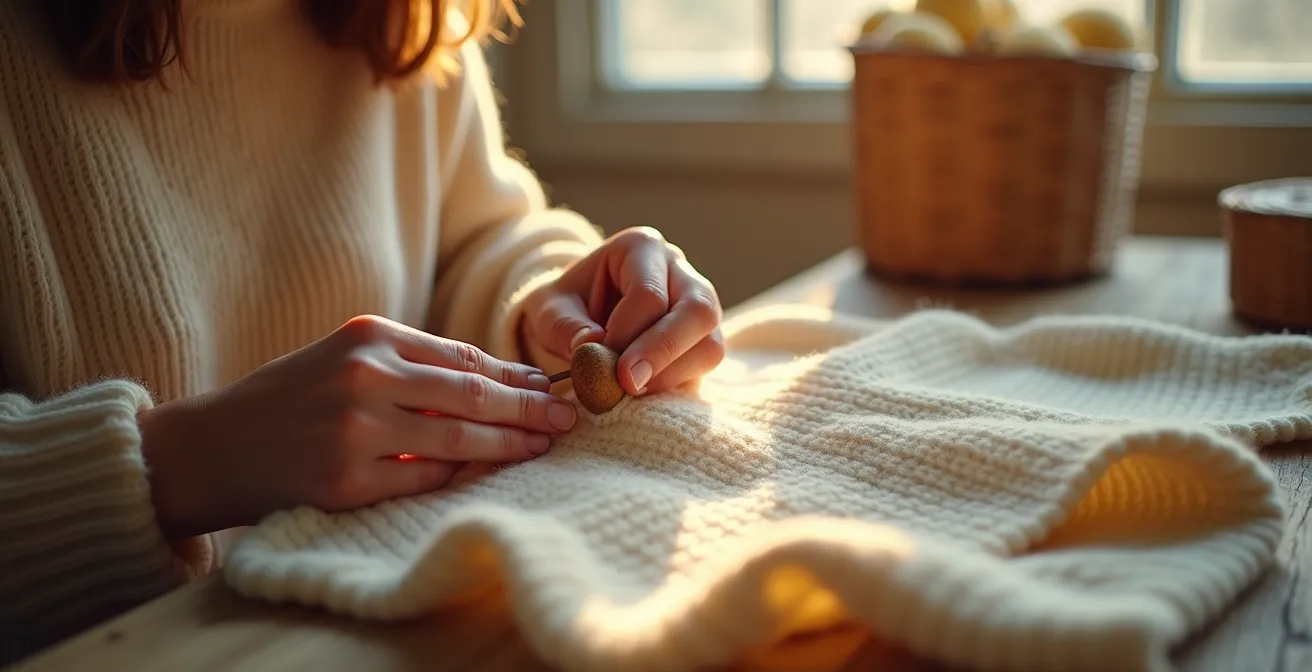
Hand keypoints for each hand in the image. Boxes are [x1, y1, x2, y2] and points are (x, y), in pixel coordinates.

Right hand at [139, 315, 575, 537]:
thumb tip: (502, 380)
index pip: (465, 357)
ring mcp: (356, 430)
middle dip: (530, 408)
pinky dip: (460, 475)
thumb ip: (414, 365)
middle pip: (474, 394)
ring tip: (542, 446)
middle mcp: (366, 376)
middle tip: (568, 419)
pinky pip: (425, 479)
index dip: (516, 375)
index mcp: (370, 336)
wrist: (211, 446)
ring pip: (459, 438)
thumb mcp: (347, 359)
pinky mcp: (346, 481)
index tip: (550, 387)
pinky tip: (488, 473)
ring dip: (510, 444)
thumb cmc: (290, 399)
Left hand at [520, 227, 724, 395]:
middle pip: (697, 310)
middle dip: (661, 352)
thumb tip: (593, 345)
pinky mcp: (704, 339)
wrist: (580, 319)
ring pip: (710, 341)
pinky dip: (677, 382)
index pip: (648, 294)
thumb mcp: (547, 310)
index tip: (596, 364)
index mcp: (641, 248)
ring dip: (673, 373)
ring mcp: (700, 304)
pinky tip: (644, 392)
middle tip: (627, 384)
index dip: (625, 334)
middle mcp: (680, 270)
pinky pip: (706, 363)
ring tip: (632, 391)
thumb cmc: (565, 308)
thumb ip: (562, 325)